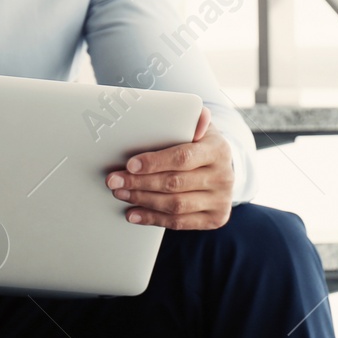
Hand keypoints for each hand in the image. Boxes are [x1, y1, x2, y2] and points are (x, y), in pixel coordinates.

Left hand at [105, 107, 233, 229]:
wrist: (222, 170)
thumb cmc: (201, 146)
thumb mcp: (200, 128)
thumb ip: (194, 118)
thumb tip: (199, 114)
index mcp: (218, 150)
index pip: (183, 157)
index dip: (154, 162)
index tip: (130, 164)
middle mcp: (223, 177)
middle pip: (174, 183)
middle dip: (139, 183)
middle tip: (114, 180)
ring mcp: (221, 200)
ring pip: (175, 205)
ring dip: (143, 200)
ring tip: (121, 193)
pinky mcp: (215, 219)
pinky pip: (179, 223)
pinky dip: (153, 219)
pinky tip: (133, 213)